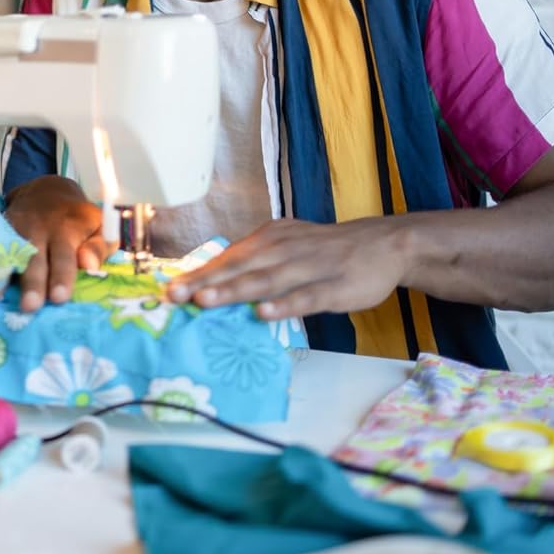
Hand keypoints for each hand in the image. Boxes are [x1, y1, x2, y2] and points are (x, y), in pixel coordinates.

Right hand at [4, 175, 115, 311]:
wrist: (45, 191)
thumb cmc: (78, 219)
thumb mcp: (100, 226)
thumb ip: (99, 247)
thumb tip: (89, 266)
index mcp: (67, 229)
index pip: (64, 256)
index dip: (61, 276)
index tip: (59, 297)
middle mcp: (39, 229)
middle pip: (35, 258)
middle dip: (33, 283)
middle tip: (31, 306)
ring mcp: (16, 229)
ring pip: (12, 255)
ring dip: (7, 277)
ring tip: (3, 300)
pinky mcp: (0, 231)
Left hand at [165, 217, 412, 319]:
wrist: (384, 244)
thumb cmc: (326, 249)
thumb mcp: (287, 244)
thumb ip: (256, 261)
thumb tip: (216, 281)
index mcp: (270, 239)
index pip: (229, 257)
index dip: (199, 273)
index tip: (170, 288)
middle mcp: (285, 249)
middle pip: (240, 266)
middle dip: (205, 282)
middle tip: (175, 296)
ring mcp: (310, 267)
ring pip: (267, 281)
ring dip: (234, 291)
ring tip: (205, 301)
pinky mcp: (335, 287)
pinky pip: (305, 297)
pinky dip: (283, 304)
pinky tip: (262, 313)